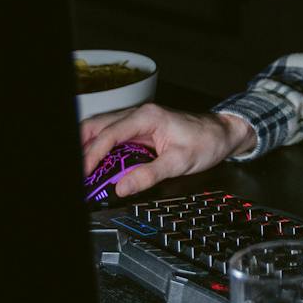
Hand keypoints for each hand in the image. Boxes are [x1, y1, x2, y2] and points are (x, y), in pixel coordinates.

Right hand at [79, 103, 255, 198]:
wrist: (223, 132)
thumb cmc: (207, 141)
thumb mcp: (180, 162)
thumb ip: (149, 175)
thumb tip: (122, 188)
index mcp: (147, 117)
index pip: (109, 134)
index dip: (91, 155)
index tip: (84, 173)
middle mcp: (139, 114)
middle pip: (96, 126)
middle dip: (81, 147)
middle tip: (78, 171)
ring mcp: (138, 121)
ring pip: (101, 129)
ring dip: (88, 147)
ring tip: (84, 170)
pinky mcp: (140, 130)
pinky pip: (112, 137)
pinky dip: (100, 149)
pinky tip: (96, 165)